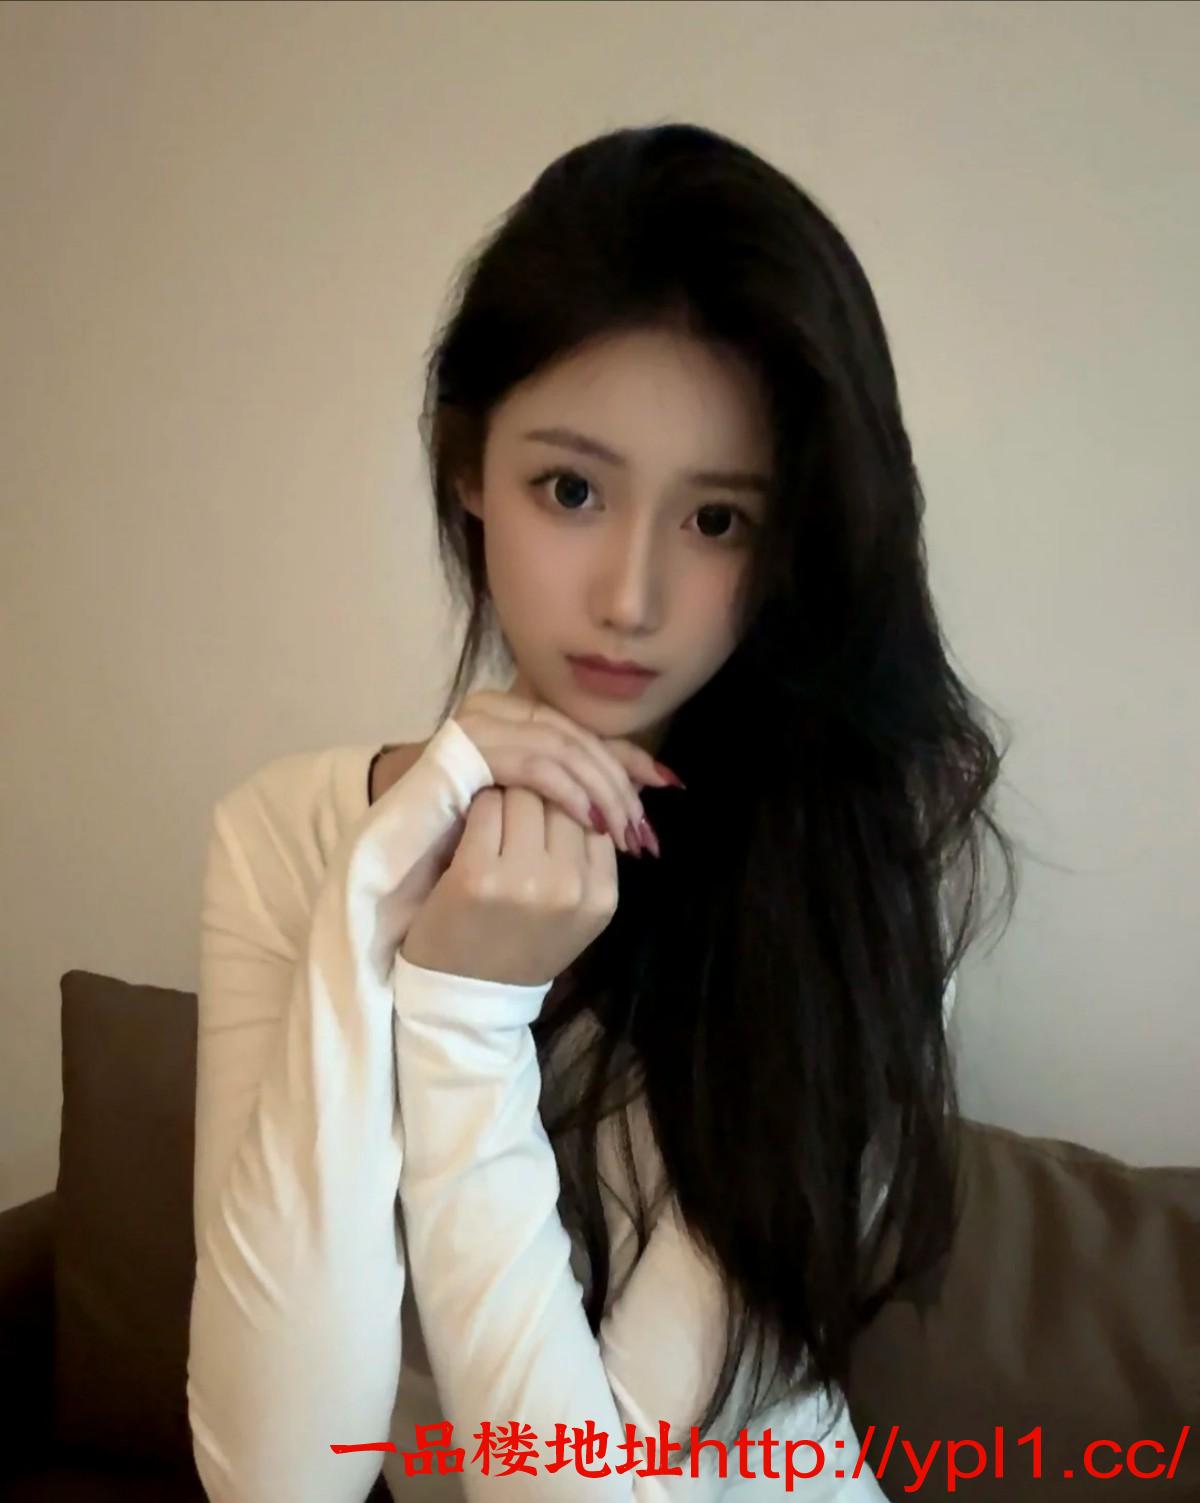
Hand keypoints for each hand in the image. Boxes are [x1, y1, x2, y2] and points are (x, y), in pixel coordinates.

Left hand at [399, 784, 617, 986]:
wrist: (467, 999)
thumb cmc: (524, 946)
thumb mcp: (578, 909)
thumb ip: (593, 855)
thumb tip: (614, 784)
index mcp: (601, 894)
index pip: (595, 812)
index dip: (569, 804)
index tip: (546, 817)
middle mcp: (570, 885)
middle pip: (562, 797)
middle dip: (539, 797)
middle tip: (517, 818)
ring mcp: (524, 880)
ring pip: (524, 795)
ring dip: (507, 799)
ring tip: (495, 826)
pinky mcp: (478, 874)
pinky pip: (486, 807)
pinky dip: (478, 809)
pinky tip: (471, 832)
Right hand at [451, 688, 672, 856]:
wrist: (393, 857)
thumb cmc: (460, 841)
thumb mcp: (529, 811)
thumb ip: (576, 788)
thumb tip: (653, 781)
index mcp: (512, 710)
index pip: (584, 731)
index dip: (629, 758)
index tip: (669, 787)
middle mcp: (495, 706)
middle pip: (578, 737)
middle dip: (620, 783)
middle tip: (645, 828)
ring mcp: (480, 722)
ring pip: (562, 747)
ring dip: (601, 790)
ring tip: (624, 830)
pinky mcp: (469, 746)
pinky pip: (534, 764)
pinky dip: (568, 792)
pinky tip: (590, 822)